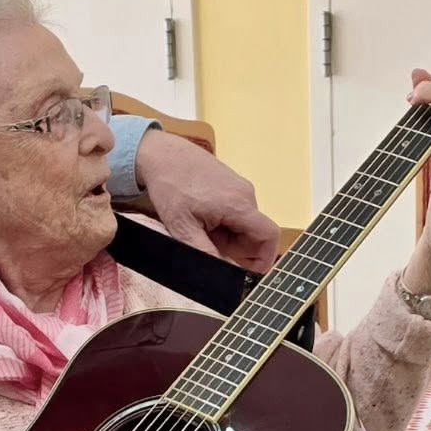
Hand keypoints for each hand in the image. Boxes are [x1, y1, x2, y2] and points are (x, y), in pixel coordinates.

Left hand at [134, 129, 280, 270]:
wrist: (161, 155)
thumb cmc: (171, 185)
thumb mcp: (182, 227)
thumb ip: (204, 253)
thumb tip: (221, 275)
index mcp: (239, 205)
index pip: (269, 236)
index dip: (265, 259)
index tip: (250, 274)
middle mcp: (246, 194)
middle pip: (255, 234)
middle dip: (237, 250)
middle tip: (210, 250)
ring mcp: (240, 188)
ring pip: (244, 225)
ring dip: (228, 238)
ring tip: (201, 231)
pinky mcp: (232, 186)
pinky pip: (236, 214)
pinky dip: (223, 224)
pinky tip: (202, 220)